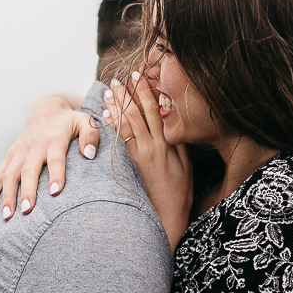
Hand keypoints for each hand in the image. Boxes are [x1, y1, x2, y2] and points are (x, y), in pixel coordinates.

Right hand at [0, 96, 99, 218]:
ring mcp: (19, 152)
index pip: (55, 158)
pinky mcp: (10, 155)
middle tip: (27, 210)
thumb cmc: (69, 121)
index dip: (56, 174)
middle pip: (28, 170)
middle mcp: (34, 146)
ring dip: (7, 195)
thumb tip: (90, 154)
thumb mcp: (84, 120)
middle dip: (26, 191)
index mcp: (54, 140)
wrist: (45, 110)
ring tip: (8, 216)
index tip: (56, 191)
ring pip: (10, 174)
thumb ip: (90, 134)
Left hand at [103, 72, 193, 249]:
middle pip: (138, 114)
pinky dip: (113, 126)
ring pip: (127, 125)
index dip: (146, 92)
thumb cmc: (180, 192)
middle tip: (118, 79)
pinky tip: (106, 116)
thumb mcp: (187, 166)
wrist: (168, 216)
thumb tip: (174, 124)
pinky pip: (120, 141)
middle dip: (128, 95)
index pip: (155, 111)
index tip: (139, 76)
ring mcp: (141, 156)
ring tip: (109, 92)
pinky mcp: (131, 166)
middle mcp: (153, 146)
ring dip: (118, 107)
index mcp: (168, 143)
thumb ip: (179, 144)